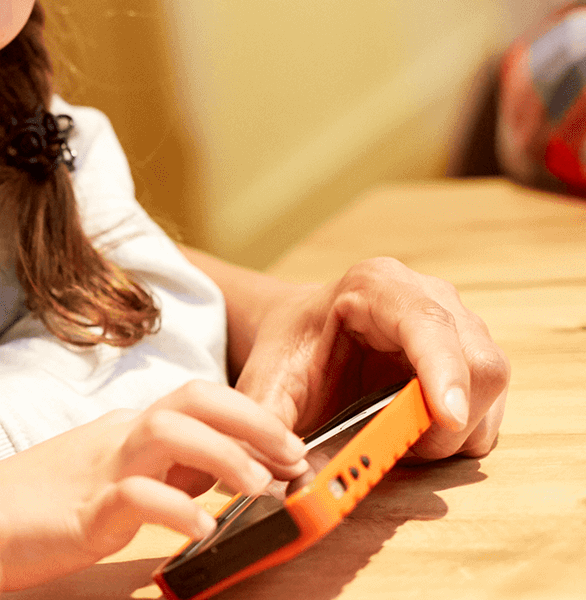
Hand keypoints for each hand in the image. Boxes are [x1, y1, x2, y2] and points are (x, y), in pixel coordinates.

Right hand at [0, 381, 304, 591]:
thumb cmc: (35, 505)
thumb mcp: (107, 479)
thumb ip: (157, 471)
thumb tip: (217, 474)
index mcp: (123, 430)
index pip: (197, 399)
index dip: (253, 415)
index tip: (293, 447)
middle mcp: (115, 439)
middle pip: (192, 399)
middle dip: (254, 421)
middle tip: (294, 456)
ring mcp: (97, 472)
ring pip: (168, 433)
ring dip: (225, 455)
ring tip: (259, 488)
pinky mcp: (80, 514)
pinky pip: (134, 499)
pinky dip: (176, 510)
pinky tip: (202, 529)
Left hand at [234, 257, 508, 460]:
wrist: (303, 336)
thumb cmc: (290, 352)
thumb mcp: (267, 383)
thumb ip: (267, 423)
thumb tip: (280, 472)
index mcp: (376, 286)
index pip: (428, 323)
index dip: (444, 372)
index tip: (446, 418)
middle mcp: (430, 297)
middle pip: (478, 364)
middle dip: (445, 422)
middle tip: (398, 448)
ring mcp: (461, 326)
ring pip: (490, 391)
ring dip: (451, 434)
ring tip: (394, 436)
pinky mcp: (473, 361)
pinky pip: (489, 409)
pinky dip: (458, 436)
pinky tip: (414, 431)